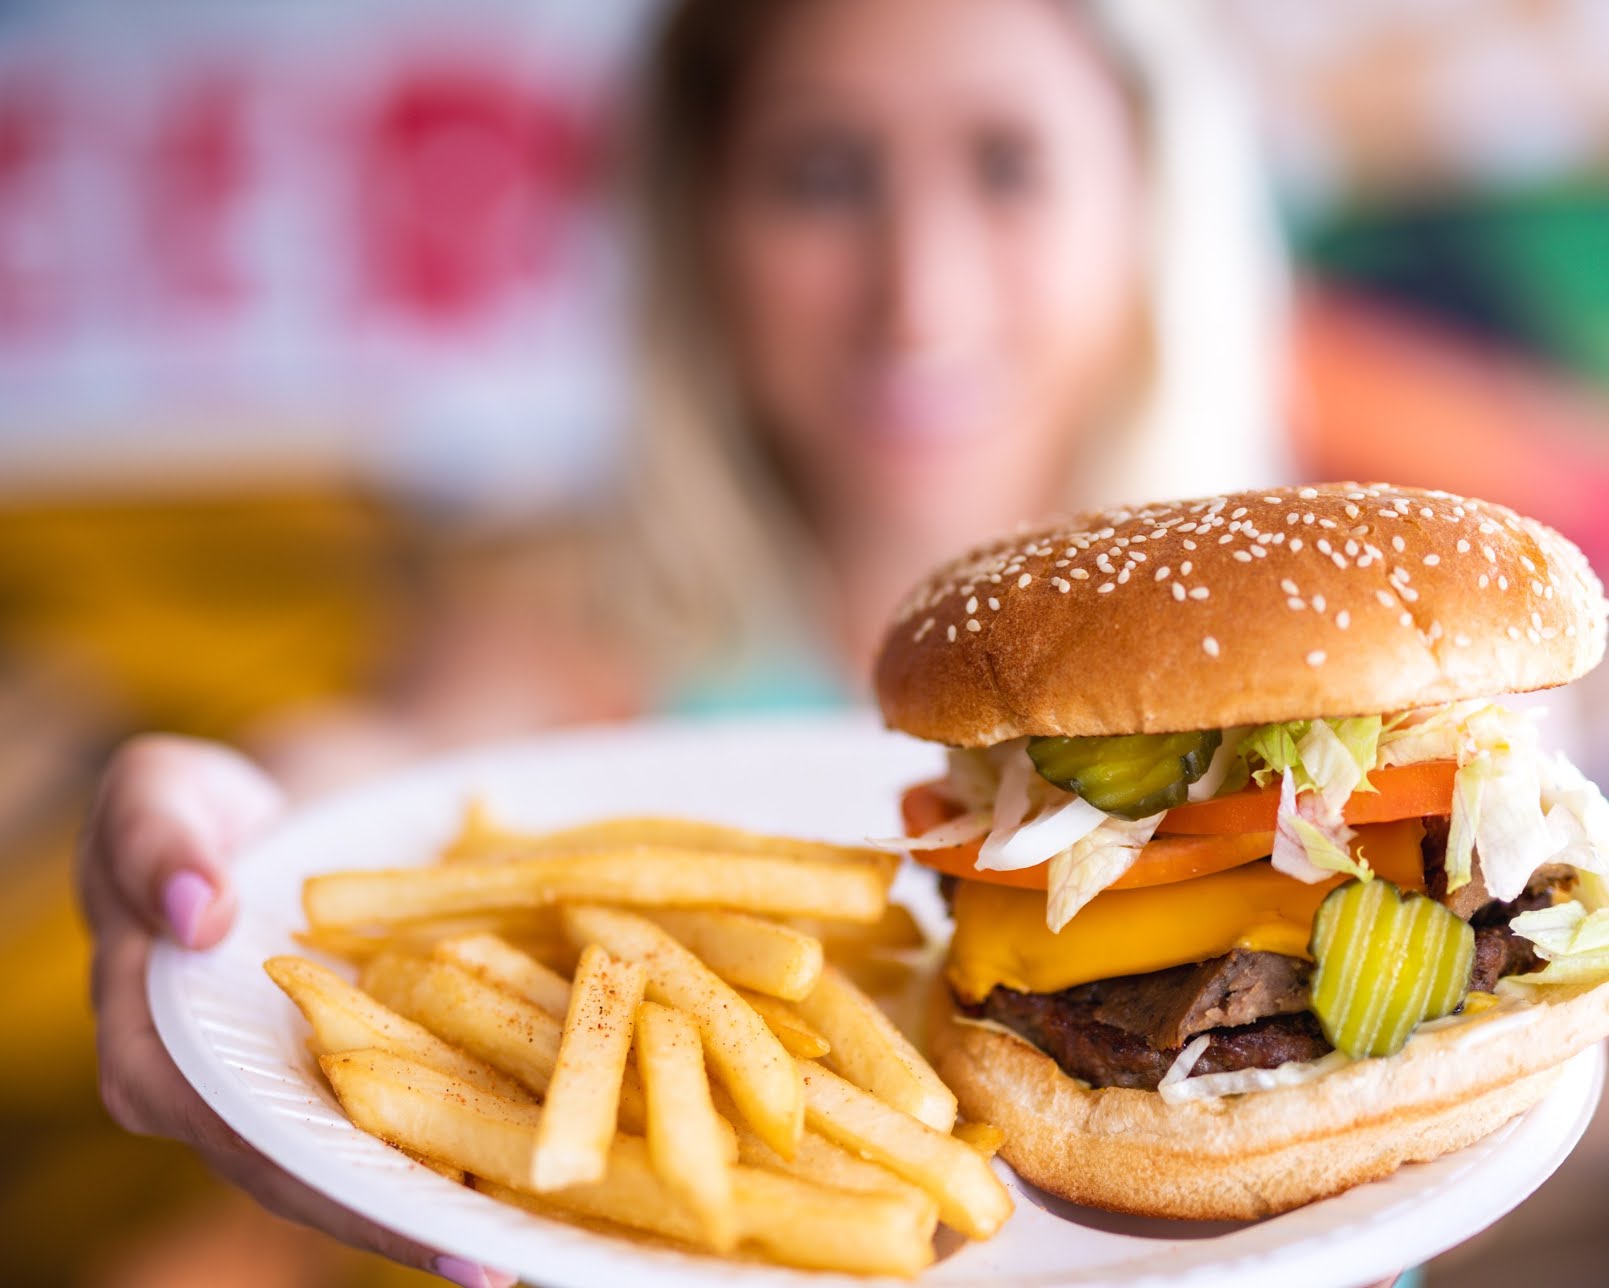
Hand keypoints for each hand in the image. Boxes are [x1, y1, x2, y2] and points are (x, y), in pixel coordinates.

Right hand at [79, 734, 516, 1287]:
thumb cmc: (208, 803)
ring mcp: (314, 1087)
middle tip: (504, 1263)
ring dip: (461, 1202)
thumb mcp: (158, 792)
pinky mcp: (380, 1065)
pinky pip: (432, 1106)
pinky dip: (490, 1131)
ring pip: (386, 1158)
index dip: (333, 1189)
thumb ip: (154, 842)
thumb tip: (199, 913)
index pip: (248, 1138)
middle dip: (413, 1224)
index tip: (425, 1223)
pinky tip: (556, 1164)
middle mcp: (242, 1096)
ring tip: (547, 1239)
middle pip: (329, 1177)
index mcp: (164, 1055)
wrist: (300, 795)